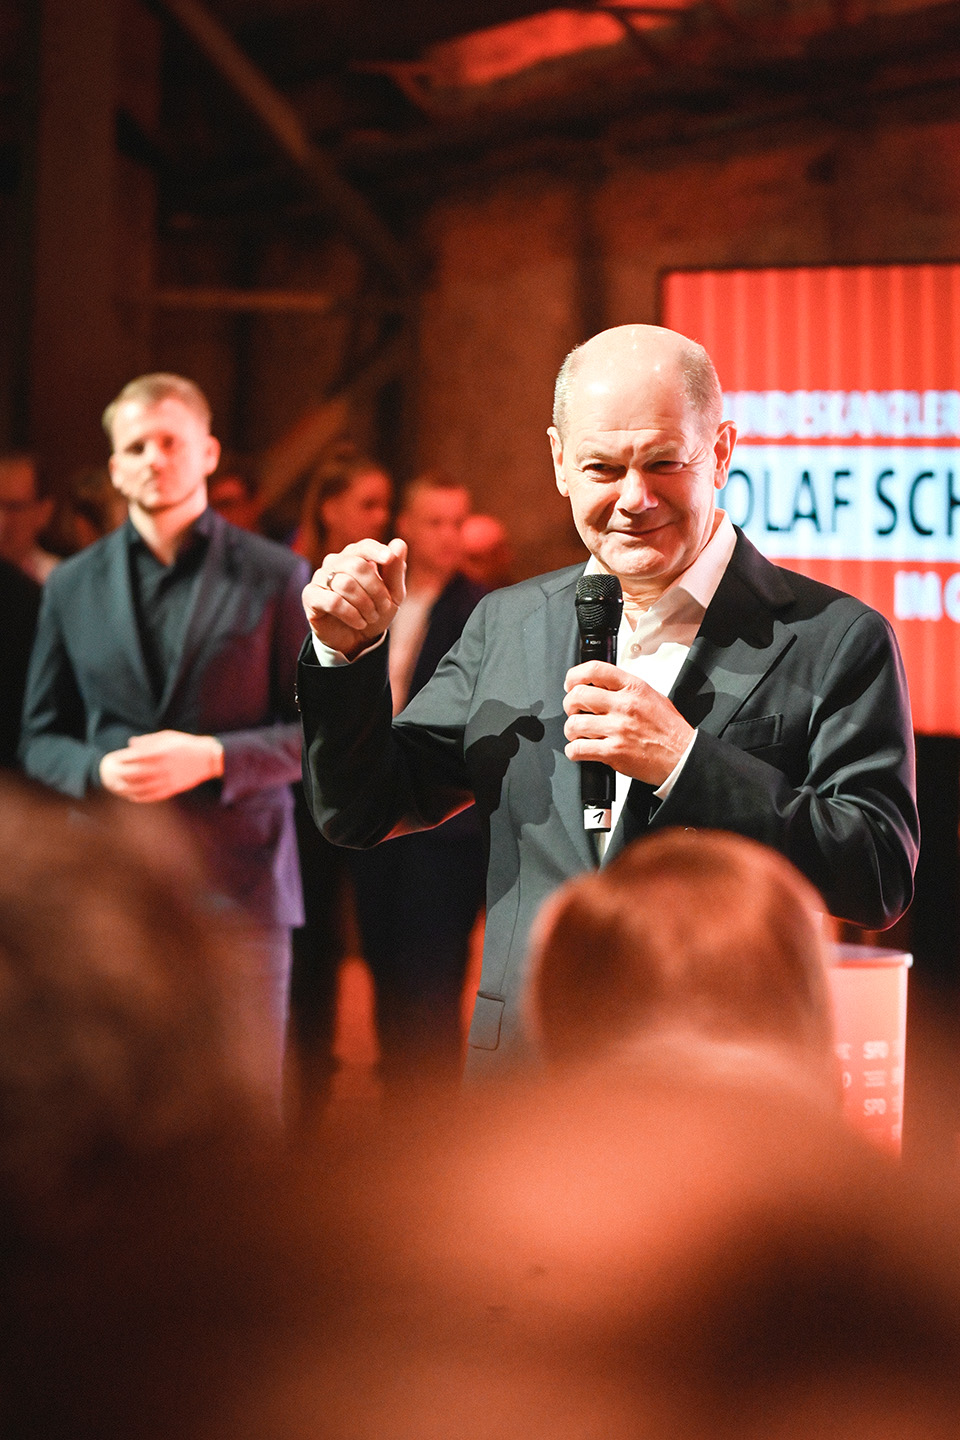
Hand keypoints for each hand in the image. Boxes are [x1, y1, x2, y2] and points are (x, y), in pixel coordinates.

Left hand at [99, 730, 223, 802]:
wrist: (207, 758)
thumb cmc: (185, 744)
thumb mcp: (167, 736)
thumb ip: (148, 740)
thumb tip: (130, 743)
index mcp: (160, 751)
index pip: (134, 756)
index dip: (121, 758)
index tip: (113, 759)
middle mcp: (162, 767)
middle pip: (134, 773)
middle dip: (121, 774)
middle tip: (112, 774)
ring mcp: (167, 779)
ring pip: (142, 787)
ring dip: (127, 788)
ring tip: (118, 787)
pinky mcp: (172, 789)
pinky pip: (153, 796)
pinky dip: (141, 797)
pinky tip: (132, 796)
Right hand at [302, 537, 406, 659]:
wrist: (356, 640)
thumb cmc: (374, 611)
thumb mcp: (392, 594)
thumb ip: (395, 570)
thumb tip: (399, 543)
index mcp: (355, 557)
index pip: (364, 546)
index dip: (376, 551)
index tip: (388, 558)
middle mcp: (334, 562)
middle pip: (357, 565)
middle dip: (376, 589)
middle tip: (383, 608)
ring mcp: (320, 577)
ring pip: (346, 584)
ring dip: (364, 604)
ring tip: (370, 617)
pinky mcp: (311, 596)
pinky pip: (333, 601)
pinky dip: (351, 614)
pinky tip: (358, 622)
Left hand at [562, 661, 694, 787]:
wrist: (682, 757)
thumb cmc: (669, 729)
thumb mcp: (652, 696)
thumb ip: (626, 689)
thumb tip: (600, 685)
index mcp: (634, 688)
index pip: (595, 670)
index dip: (575, 675)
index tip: (571, 683)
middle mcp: (624, 706)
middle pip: (578, 696)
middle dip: (570, 704)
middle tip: (574, 711)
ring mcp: (618, 729)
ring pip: (574, 724)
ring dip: (571, 730)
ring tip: (579, 733)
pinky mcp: (613, 752)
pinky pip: (578, 749)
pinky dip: (574, 751)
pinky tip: (581, 750)